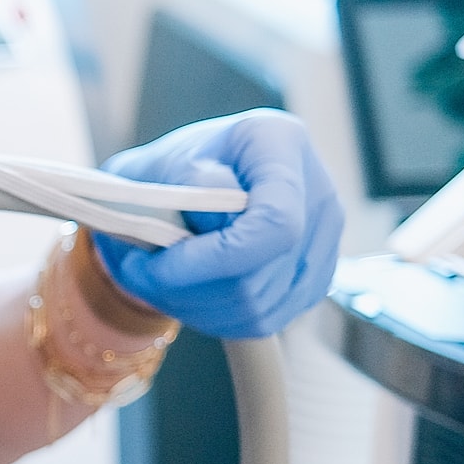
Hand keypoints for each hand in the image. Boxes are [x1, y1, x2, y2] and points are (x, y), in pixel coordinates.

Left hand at [92, 108, 342, 338]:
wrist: (182, 187)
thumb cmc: (167, 173)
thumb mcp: (157, 166)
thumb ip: (185, 186)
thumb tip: (219, 219)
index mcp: (278, 143)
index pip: (275, 223)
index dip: (216, 259)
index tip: (159, 262)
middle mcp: (316, 190)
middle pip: (261, 274)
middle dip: (189, 287)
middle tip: (139, 274)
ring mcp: (323, 237)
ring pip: (259, 306)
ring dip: (195, 305)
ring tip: (159, 280)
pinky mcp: (314, 277)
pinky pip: (265, 320)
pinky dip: (216, 316)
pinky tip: (190, 291)